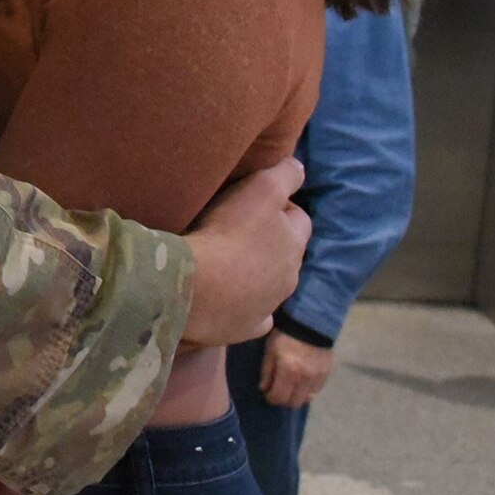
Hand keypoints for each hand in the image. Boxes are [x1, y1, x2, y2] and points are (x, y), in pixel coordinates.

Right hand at [179, 158, 309, 346]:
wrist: (195, 287)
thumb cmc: (227, 232)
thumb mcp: (261, 189)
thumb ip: (285, 175)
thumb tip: (300, 168)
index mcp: (293, 243)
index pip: (299, 218)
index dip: (281, 207)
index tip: (254, 203)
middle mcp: (289, 276)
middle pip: (287, 253)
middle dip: (271, 242)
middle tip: (238, 230)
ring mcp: (269, 305)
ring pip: (272, 285)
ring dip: (257, 272)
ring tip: (227, 262)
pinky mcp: (247, 326)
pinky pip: (256, 316)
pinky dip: (248, 306)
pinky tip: (229, 298)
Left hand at [258, 329, 332, 407]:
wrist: (310, 322)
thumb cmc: (285, 334)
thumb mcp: (270, 350)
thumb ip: (267, 371)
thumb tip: (264, 389)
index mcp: (288, 371)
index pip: (279, 397)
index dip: (271, 398)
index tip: (267, 394)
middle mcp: (304, 378)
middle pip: (294, 402)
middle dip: (283, 400)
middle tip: (278, 392)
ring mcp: (317, 377)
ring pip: (306, 399)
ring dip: (296, 396)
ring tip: (290, 387)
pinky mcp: (326, 374)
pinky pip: (316, 391)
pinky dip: (308, 390)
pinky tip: (302, 382)